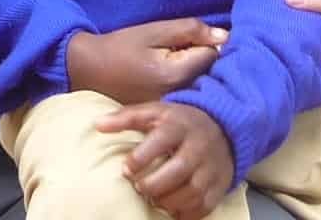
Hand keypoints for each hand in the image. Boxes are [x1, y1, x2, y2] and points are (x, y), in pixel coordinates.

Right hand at [67, 19, 227, 104]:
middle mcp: (180, 96)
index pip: (212, 55)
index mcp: (177, 74)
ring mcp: (174, 108)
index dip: (201, 42)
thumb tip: (225, 36)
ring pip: (202, 85)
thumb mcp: (154, 31)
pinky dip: (184, 85)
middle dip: (199, 59)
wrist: (90, 70)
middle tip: (174, 52)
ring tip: (168, 64)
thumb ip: (191, 30)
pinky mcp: (167, 113)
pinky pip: (189, 95)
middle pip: (210, 73)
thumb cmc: (121, 46)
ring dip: (193, 72)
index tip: (181, 41)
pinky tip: (165, 78)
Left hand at [97, 101, 231, 219]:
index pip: (161, 141)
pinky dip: (186, 213)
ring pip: (192, 191)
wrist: (223, 127)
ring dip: (169, 201)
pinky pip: (205, 205)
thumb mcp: (154, 111)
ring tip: (154, 200)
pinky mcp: (219, 184)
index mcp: (179, 125)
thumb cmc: (179, 121)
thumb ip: (126, 117)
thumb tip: (97, 125)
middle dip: (154, 184)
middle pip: (178, 169)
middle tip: (140, 188)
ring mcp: (211, 166)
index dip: (141, 158)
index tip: (126, 169)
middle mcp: (198, 146)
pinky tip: (172, 209)